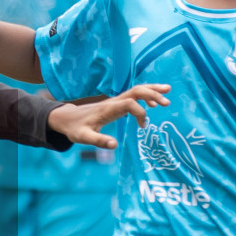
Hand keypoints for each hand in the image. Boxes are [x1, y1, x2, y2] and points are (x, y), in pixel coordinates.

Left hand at [47, 84, 170, 147]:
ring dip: (152, 90)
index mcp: (108, 109)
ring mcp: (115, 101)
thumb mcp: (84, 137)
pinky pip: (134, 95)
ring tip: (168, 91)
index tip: (143, 127)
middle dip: (153, 94)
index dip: (140, 113)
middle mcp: (114, 102)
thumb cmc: (75, 128)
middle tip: (167, 102)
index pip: (130, 104)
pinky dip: (146, 96)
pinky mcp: (116, 103)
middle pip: (136, 91)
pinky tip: (153, 104)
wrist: (67, 118)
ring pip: (136, 90)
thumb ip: (99, 141)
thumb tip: (115, 145)